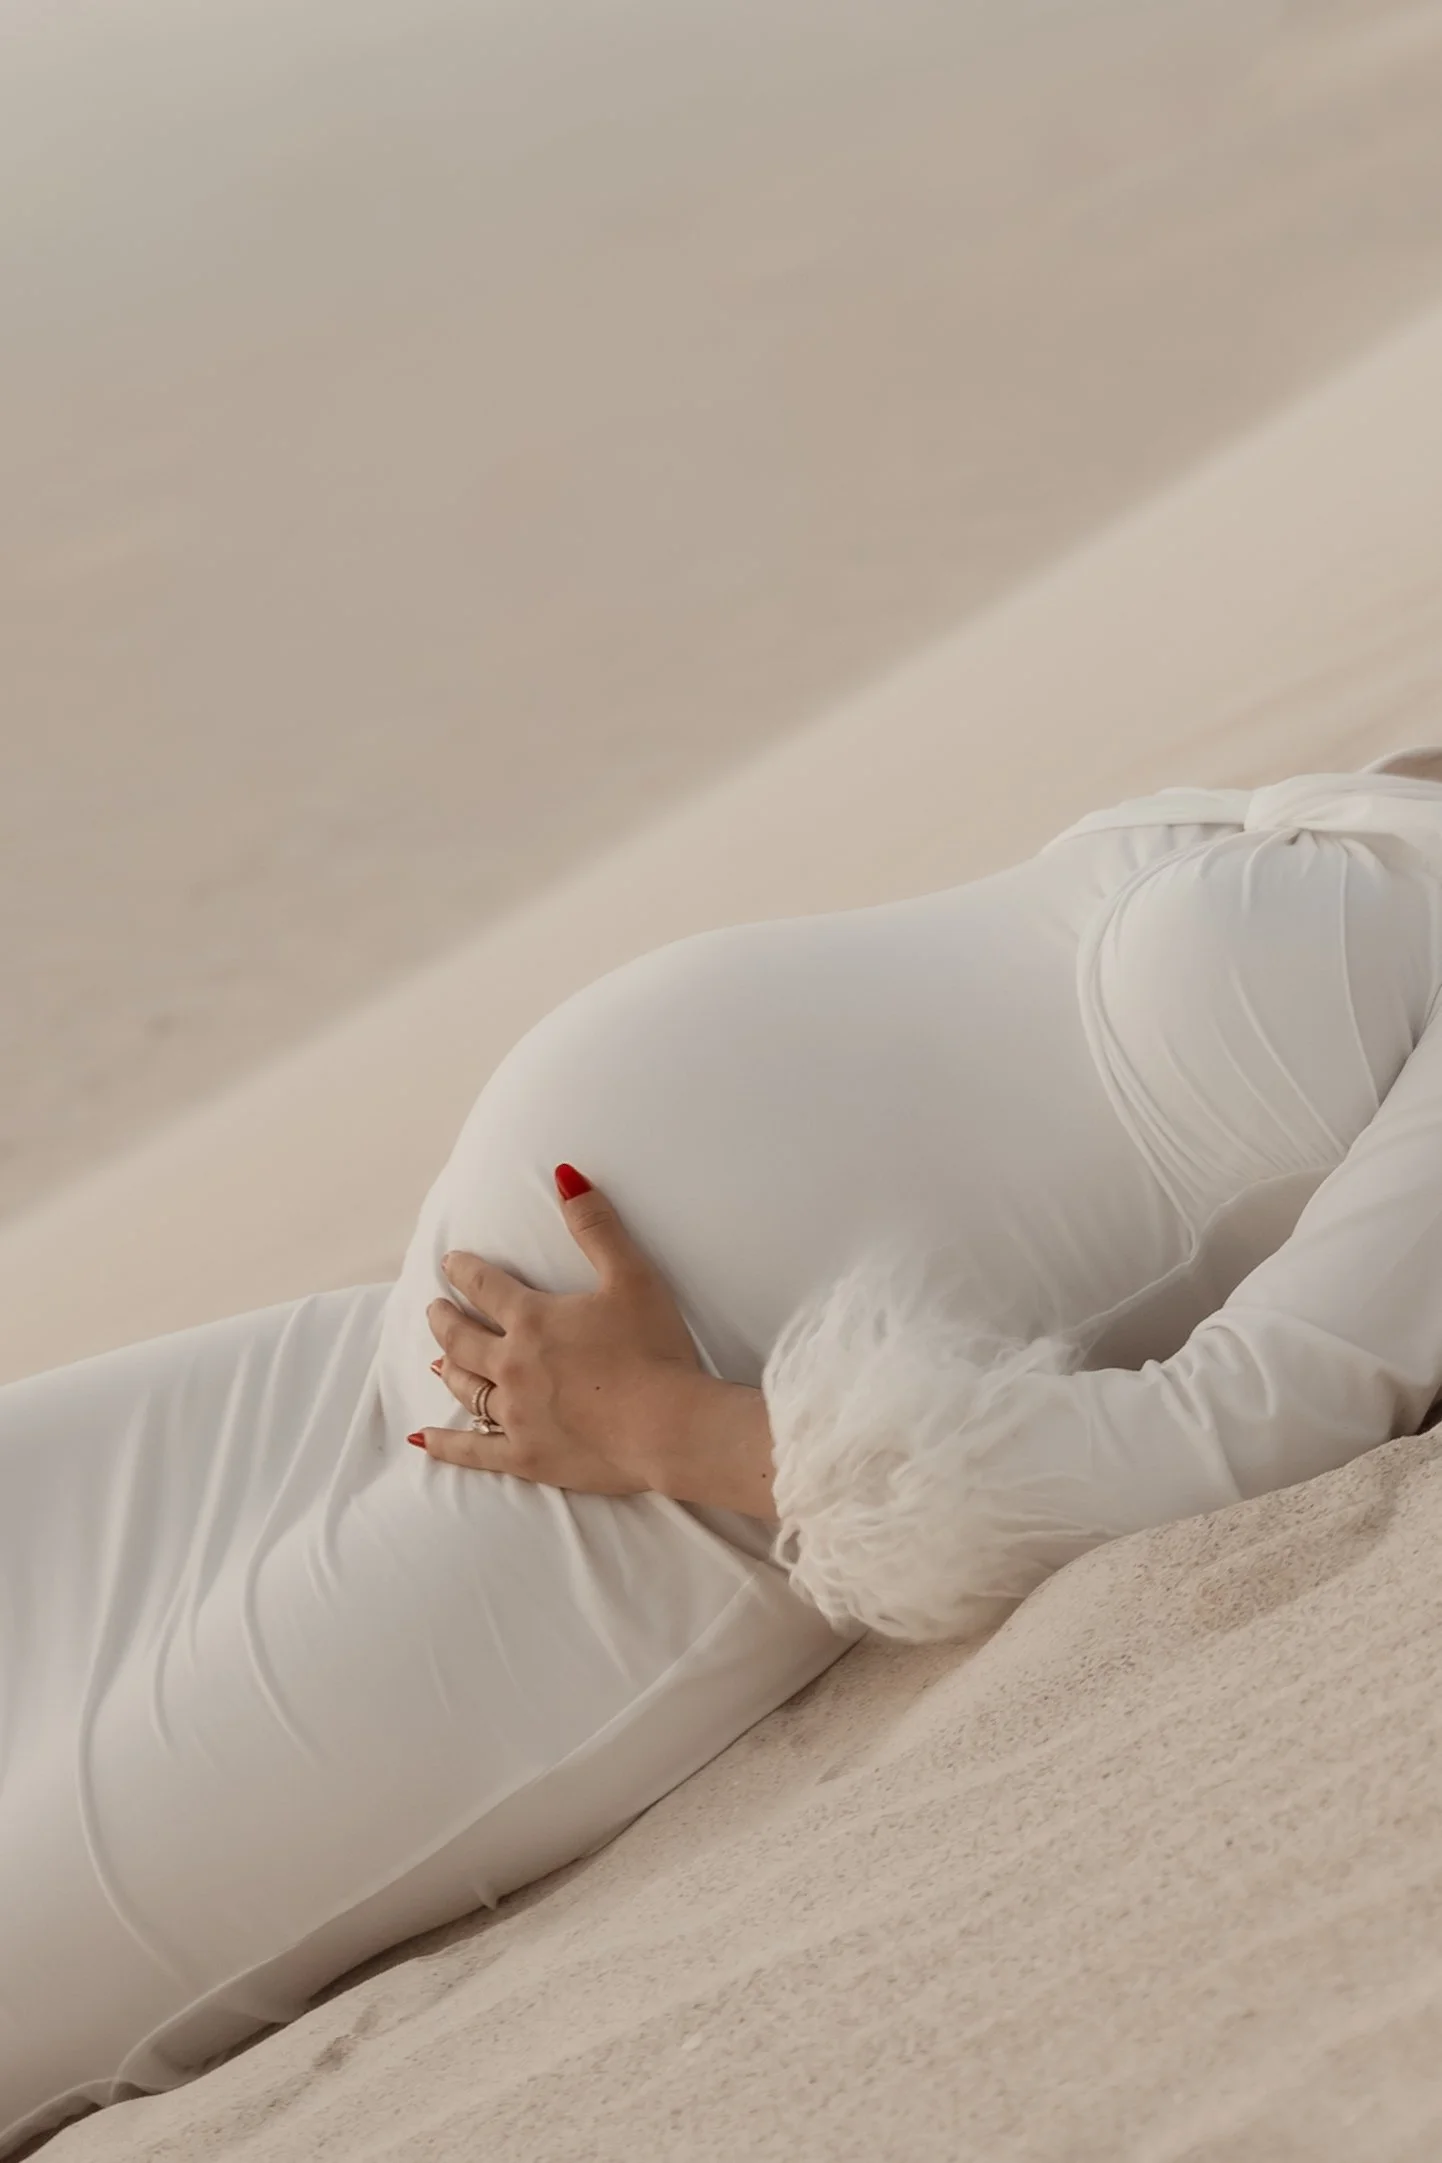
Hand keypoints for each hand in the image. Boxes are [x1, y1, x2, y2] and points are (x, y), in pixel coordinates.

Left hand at [412, 1165, 703, 1493]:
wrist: (668, 1426)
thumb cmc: (654, 1349)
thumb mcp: (632, 1276)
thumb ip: (595, 1226)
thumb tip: (563, 1174)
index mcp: (533, 1319)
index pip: (485, 1286)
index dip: (465, 1270)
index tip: (451, 1262)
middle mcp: (511, 1364)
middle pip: (462, 1337)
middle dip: (445, 1318)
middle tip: (434, 1308)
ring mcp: (515, 1414)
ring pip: (465, 1387)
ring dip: (448, 1367)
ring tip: (437, 1358)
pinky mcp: (525, 1455)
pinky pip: (473, 1451)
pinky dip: (445, 1445)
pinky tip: (421, 1440)